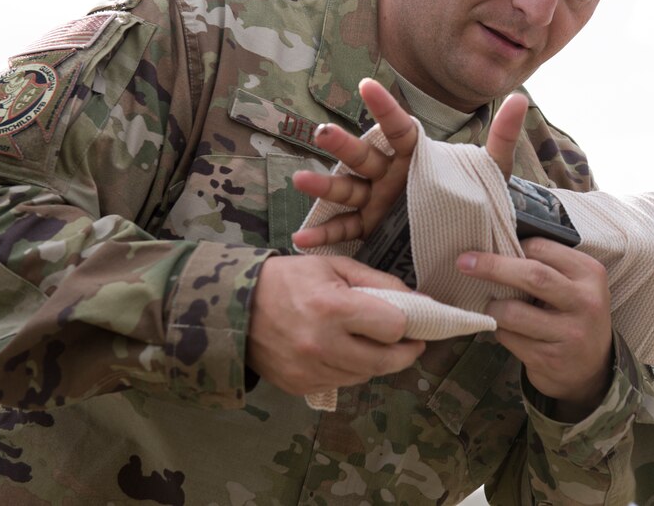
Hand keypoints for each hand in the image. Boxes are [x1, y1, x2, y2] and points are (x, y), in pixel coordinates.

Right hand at [246, 253, 425, 394]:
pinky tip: (342, 352)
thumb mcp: (334, 267)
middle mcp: (323, 345)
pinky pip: (341, 382)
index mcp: (334, 309)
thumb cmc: (288, 279)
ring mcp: (310, 371)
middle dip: (404, 352)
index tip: (410, 321)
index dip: (406, 324)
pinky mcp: (300, 386)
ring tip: (370, 342)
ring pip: (365, 375)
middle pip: (386, 361)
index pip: (393, 328)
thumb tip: (419, 301)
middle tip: (409, 343)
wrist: (234, 306)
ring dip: (376, 361)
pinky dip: (349, 369)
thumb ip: (379, 283)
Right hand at [291, 78, 527, 249]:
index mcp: (416, 155)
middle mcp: (390, 174)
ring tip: (300, 181)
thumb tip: (521, 97)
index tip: (367, 84)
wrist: (472, 238)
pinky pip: (345, 231)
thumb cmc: (478, 198)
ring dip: (324, 187)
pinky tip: (302, 241)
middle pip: (363, 156)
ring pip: (347, 190)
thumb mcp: (492, 173)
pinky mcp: (372, 228)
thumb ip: (503, 138)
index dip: (384, 108)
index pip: (399, 128)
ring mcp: (377, 200)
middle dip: (342, 145)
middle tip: (324, 132)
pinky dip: (324, 236)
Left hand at [457, 238, 613, 421]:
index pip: (543, 249)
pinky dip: (500, 331)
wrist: (593, 369)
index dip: (512, 246)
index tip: (490, 247)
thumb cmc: (574, 316)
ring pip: (513, 313)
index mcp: (590, 274)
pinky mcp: (549, 358)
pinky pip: (509, 338)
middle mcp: (585, 302)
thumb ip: (548, 267)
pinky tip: (506, 330)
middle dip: (493, 267)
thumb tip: (497, 248)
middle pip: (533, 275)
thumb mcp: (575, 286)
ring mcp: (569, 333)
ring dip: (492, 308)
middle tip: (464, 263)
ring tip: (491, 308)